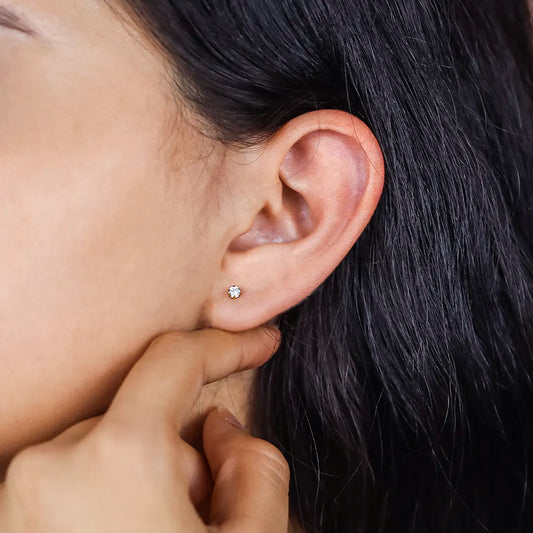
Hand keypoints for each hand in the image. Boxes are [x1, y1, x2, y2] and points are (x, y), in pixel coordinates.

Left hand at [0, 326, 288, 531]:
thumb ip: (257, 467)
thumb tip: (221, 430)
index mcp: (116, 458)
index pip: (177, 359)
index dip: (228, 343)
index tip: (260, 341)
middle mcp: (49, 463)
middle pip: (143, 416)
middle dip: (184, 450)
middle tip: (204, 510)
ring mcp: (16, 493)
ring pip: (108, 448)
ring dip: (145, 478)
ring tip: (161, 531)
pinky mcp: (7, 517)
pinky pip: (71, 477)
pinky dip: (106, 497)